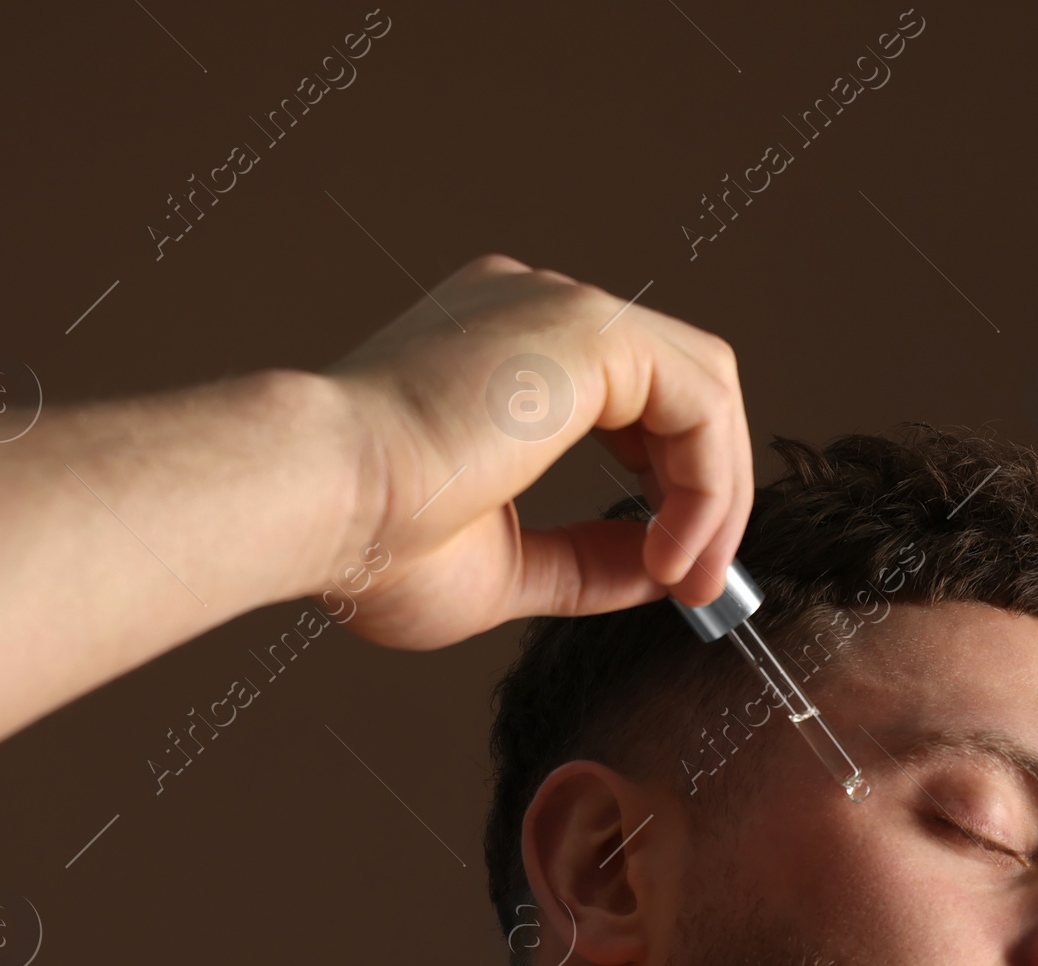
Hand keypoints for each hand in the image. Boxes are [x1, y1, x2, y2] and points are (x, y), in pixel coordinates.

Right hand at [327, 256, 752, 648]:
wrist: (319, 502)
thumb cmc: (371, 541)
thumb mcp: (507, 565)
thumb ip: (586, 560)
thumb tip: (661, 569)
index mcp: (502, 353)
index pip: (631, 402)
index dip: (674, 491)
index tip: (674, 576)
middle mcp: (533, 311)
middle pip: (679, 387)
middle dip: (711, 495)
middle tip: (702, 586)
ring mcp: (559, 307)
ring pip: (704, 388)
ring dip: (719, 495)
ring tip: (691, 578)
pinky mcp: (588, 325)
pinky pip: (703, 397)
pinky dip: (710, 482)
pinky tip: (674, 551)